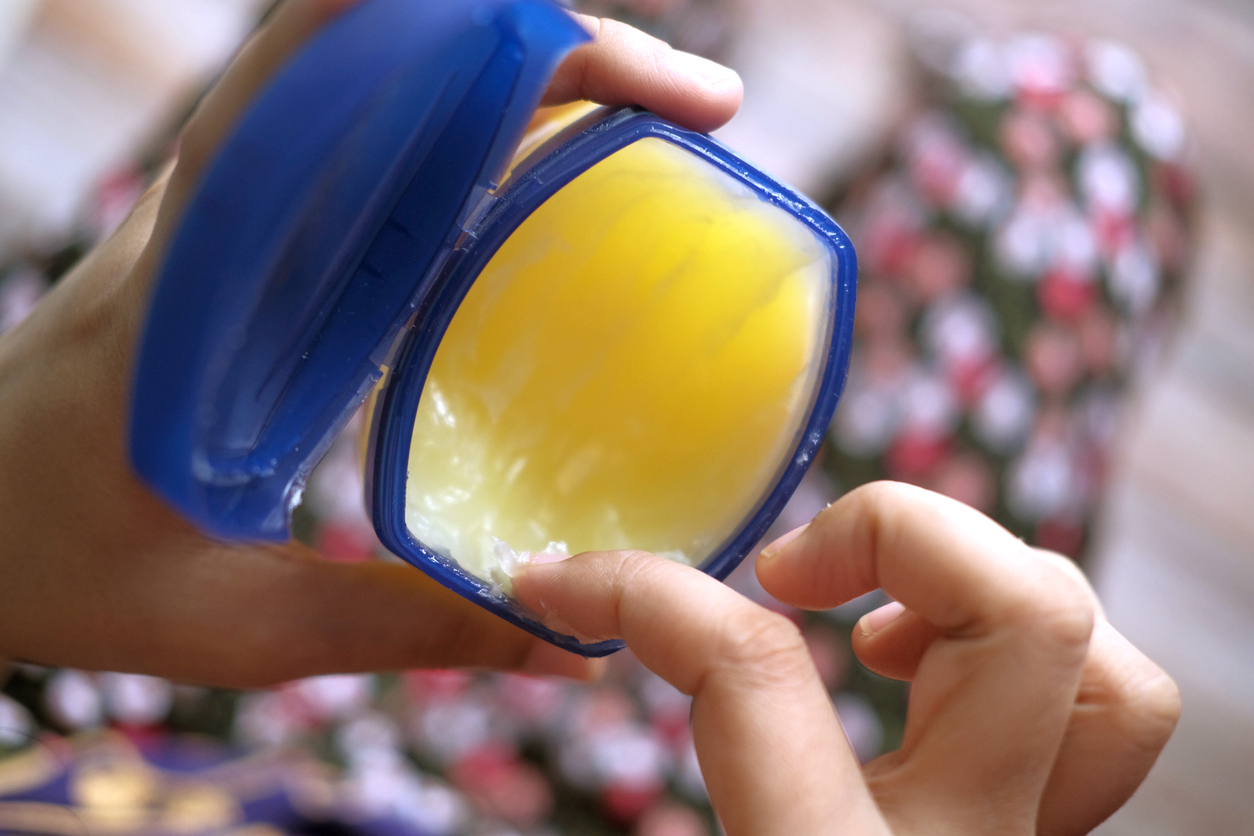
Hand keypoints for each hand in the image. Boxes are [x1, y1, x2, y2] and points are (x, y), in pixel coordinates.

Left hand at [0, 0, 741, 687]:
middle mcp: (217, 207)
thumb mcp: (227, 621)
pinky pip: (354, 137)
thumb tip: (568, 642)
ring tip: (640, 129)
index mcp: (205, 270)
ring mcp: (223, 207)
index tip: (661, 97)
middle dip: (556, 47)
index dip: (523, 50)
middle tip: (688, 111)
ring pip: (373, 70)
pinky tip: (533, 192)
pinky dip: (459, 125)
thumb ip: (401, 627)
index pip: (355, 76)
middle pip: (390, 42)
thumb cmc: (46, 564)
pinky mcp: (233, 233)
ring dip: (512, 71)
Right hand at [513, 482, 1179, 835]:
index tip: (562, 583)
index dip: (643, 594)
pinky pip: (1103, 719)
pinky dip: (1020, 657)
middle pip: (1026, 618)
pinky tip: (916, 679)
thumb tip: (546, 660)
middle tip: (783, 575)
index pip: (749, 672)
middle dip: (895, 535)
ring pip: (1106, 664)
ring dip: (984, 589)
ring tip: (869, 621)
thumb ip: (650, 800)